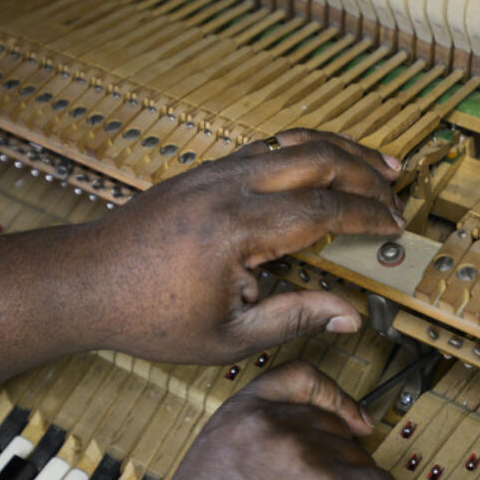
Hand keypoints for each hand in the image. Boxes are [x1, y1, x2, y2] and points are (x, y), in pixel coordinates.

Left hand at [79, 129, 403, 363]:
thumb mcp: (228, 336)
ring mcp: (213, 172)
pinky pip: (267, 149)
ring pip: (292, 142)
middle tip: (397, 193)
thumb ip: (295, 319)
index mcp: (238, 228)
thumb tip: (349, 315)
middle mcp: (228, 186)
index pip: (323, 208)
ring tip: (377, 166)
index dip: (367, 216)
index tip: (395, 228)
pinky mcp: (202, 172)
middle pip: (317, 156)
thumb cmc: (146, 315)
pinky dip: (305, 153)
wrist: (82, 282)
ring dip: (340, 151)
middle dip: (366, 172)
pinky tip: (322, 168)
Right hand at [157, 360, 398, 479]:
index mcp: (239, 418)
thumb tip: (284, 432)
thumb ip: (244, 441)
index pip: (299, 378)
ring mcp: (309, 456)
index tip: (352, 417)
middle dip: (336, 466)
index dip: (332, 396)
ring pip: (359, 463)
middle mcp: (274, 428)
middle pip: (334, 429)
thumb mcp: (206, 471)